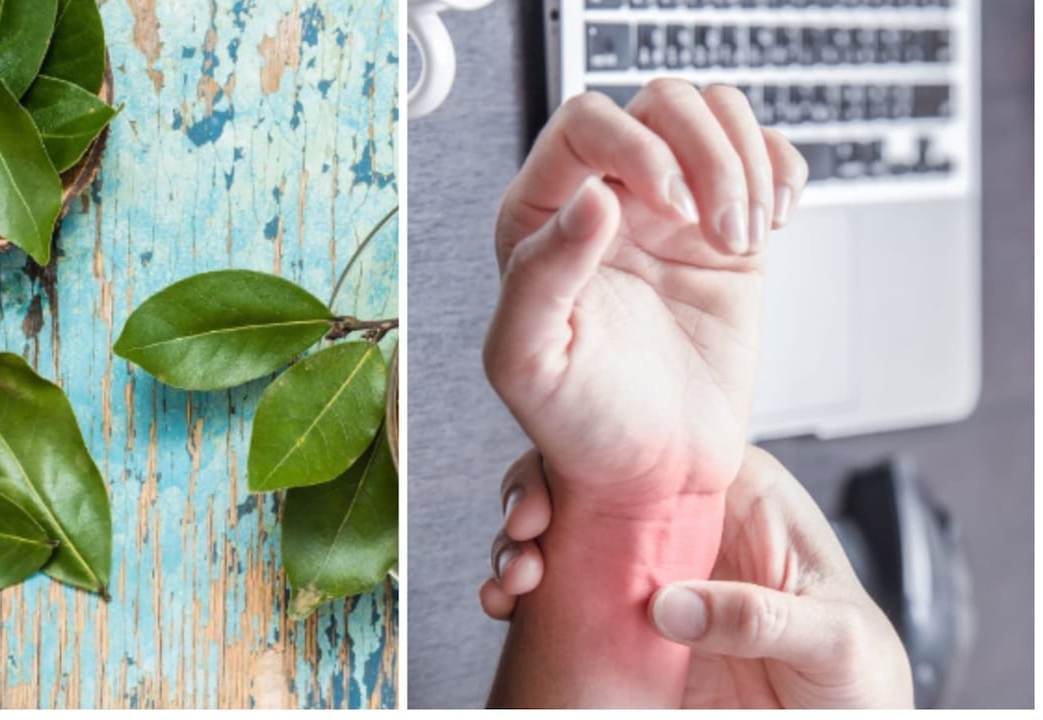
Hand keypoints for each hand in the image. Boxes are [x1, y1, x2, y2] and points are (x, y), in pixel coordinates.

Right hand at [480, 446, 913, 708]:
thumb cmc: (859, 678)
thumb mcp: (836, 640)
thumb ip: (764, 616)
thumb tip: (672, 607)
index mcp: (743, 498)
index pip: (662, 453)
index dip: (605, 457)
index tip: (566, 488)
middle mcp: (687, 525)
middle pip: (596, 483)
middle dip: (543, 498)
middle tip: (526, 533)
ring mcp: (651, 574)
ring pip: (568, 533)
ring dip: (525, 548)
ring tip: (513, 579)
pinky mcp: (628, 624)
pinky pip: (564, 597)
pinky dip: (527, 598)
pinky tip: (510, 607)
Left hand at [484, 84, 807, 507]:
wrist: (653, 472)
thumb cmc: (579, 424)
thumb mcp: (529, 363)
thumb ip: (538, 275)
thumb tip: (589, 197)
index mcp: (540, 218)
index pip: (585, 122)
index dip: (635, 145)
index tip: (670, 206)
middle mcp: (601, 199)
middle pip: (660, 104)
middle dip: (704, 153)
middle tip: (714, 229)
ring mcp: (667, 211)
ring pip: (713, 115)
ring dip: (746, 161)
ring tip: (743, 236)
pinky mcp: (724, 229)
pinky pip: (761, 152)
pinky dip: (781, 166)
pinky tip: (772, 221)